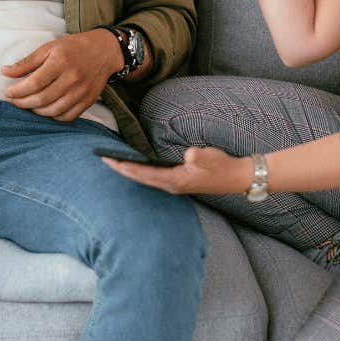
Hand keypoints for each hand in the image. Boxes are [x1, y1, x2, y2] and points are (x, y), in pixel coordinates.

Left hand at [1, 30, 123, 120]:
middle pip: (41, 99)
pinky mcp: (89, 101)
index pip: (33, 83)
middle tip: (14, 101)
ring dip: (36, 111)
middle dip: (23, 103)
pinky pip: (67, 117)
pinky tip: (47, 109)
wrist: (104, 51)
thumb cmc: (73, 48)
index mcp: (60, 62)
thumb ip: (27, 62)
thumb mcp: (48, 48)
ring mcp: (82, 92)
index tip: (8, 93)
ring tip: (29, 105)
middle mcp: (72, 78)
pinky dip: (54, 116)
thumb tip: (4, 72)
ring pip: (53, 111)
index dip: (17, 91)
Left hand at [101, 146, 252, 196]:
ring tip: (113, 161)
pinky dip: (139, 171)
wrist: (236, 178)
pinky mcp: (177, 182)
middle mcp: (171, 185)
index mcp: (175, 180)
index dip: (124, 166)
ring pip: (143, 179)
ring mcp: (173, 185)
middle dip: (120, 169)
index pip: (142, 173)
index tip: (108, 159)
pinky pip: (151, 178)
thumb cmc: (222, 166)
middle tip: (102, 158)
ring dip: (128, 171)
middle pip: (138, 178)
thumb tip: (188, 155)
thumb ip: (199, 157)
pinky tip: (134, 165)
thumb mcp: (212, 158)